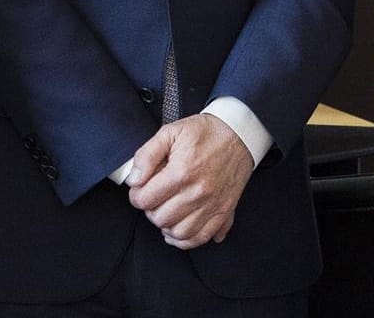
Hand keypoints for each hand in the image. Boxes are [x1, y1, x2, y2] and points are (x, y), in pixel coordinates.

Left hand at [126, 114, 252, 249]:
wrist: (239, 134)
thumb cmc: (205, 132)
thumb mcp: (170, 132)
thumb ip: (146, 155)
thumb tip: (133, 180)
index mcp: (181, 172)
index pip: (145, 200)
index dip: (136, 195)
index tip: (140, 189)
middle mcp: (197, 193)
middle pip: (160, 219)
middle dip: (150, 210)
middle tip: (154, 197)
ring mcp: (212, 205)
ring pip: (179, 233)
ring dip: (166, 225)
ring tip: (165, 211)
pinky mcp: (224, 212)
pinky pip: (201, 238)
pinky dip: (185, 240)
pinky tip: (177, 230)